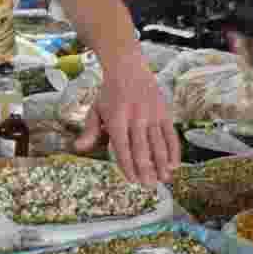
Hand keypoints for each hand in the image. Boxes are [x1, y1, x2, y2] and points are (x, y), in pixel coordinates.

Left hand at [74, 45, 179, 186]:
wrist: (128, 68)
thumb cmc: (109, 93)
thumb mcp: (95, 109)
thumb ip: (89, 130)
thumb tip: (78, 148)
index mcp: (116, 119)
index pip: (122, 147)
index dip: (127, 165)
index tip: (132, 180)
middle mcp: (134, 117)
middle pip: (141, 148)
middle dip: (145, 169)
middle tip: (148, 185)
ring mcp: (151, 114)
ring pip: (158, 143)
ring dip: (161, 163)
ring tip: (163, 179)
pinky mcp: (164, 111)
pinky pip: (170, 134)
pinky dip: (173, 150)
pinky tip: (174, 164)